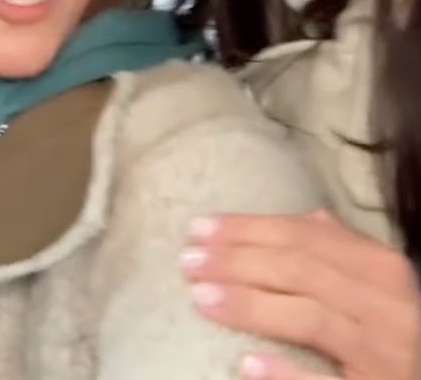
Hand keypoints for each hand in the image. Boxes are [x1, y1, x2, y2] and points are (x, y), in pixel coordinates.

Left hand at [180, 210, 420, 378]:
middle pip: (301, 271)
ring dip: (251, 305)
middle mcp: (387, 305)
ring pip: (309, 318)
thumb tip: (304, 218)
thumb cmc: (394, 330)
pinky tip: (247, 365)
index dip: (248, 228)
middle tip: (188, 261)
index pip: (304, 236)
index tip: (198, 228)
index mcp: (381, 268)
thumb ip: (343, 251)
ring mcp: (384, 353)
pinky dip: (287, 375)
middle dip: (238, 260)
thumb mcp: (379, 285)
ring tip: (201, 298)